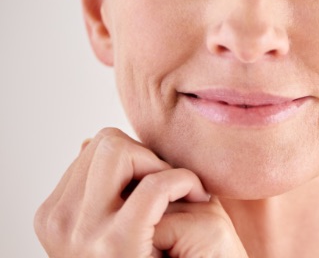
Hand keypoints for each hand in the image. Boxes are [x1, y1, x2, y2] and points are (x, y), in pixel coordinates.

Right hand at [34, 127, 247, 256]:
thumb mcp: (107, 223)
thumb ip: (97, 188)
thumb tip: (85, 143)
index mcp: (54, 216)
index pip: (93, 150)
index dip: (133, 161)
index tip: (154, 186)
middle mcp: (60, 223)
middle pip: (105, 143)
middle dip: (144, 156)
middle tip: (171, 186)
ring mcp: (84, 233)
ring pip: (120, 151)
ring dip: (160, 166)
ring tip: (181, 194)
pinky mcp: (118, 242)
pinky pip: (154, 185)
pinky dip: (182, 180)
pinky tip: (197, 197)